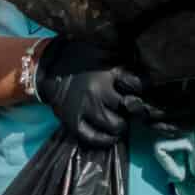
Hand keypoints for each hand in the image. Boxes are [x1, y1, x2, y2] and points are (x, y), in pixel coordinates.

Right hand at [36, 38, 153, 148]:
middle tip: (127, 110)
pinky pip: (93, 138)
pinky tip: (109, 137)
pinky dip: (105, 140)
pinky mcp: (72, 121)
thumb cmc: (81, 60)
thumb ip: (122, 63)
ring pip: (114, 126)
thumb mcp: (103, 54)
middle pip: (128, 108)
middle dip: (131, 111)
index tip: (137, 92)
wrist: (50, 69)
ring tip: (119, 123)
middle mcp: (97, 91)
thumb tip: (144, 75)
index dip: (140, 89)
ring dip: (120, 127)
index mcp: (107, 72)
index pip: (136, 84)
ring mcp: (84, 108)